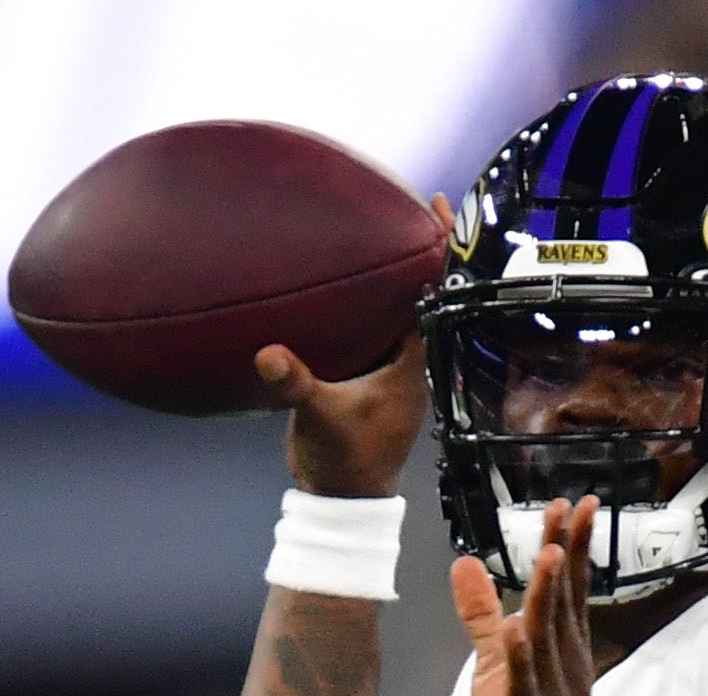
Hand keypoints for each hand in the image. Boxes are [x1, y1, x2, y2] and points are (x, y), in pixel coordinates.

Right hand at [257, 193, 440, 497]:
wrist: (340, 493)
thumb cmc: (344, 460)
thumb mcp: (320, 420)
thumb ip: (298, 386)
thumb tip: (269, 355)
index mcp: (414, 362)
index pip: (435, 294)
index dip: (437, 249)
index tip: (433, 205)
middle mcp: (407, 355)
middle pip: (418, 287)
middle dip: (413, 242)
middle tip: (401, 191)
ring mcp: (386, 360)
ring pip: (391, 300)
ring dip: (385, 262)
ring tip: (368, 213)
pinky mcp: (362, 366)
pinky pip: (364, 316)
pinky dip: (355, 289)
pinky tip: (333, 263)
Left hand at [453, 496, 641, 695]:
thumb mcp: (496, 668)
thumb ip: (481, 614)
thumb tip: (464, 560)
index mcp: (561, 654)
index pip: (567, 591)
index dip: (572, 546)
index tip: (579, 503)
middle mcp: (564, 671)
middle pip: (565, 605)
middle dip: (568, 556)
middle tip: (573, 509)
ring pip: (551, 643)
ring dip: (549, 600)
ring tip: (549, 555)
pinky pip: (527, 693)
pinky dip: (524, 663)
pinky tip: (518, 633)